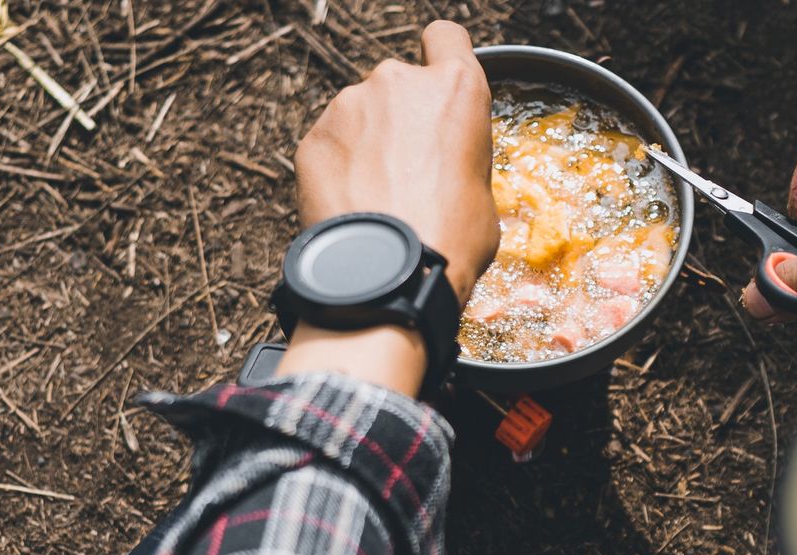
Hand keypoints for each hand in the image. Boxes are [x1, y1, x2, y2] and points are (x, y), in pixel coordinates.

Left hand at [276, 21, 496, 395]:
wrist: (389, 275)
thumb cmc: (448, 240)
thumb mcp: (483, 193)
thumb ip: (460, 156)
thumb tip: (444, 168)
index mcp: (456, 90)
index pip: (445, 37)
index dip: (441, 58)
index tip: (436, 86)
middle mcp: (399, 82)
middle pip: (399, 84)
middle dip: (400, 118)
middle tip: (408, 171)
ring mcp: (349, 105)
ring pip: (359, 115)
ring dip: (366, 145)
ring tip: (377, 198)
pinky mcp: (313, 136)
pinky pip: (329, 144)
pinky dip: (337, 168)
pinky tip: (350, 206)